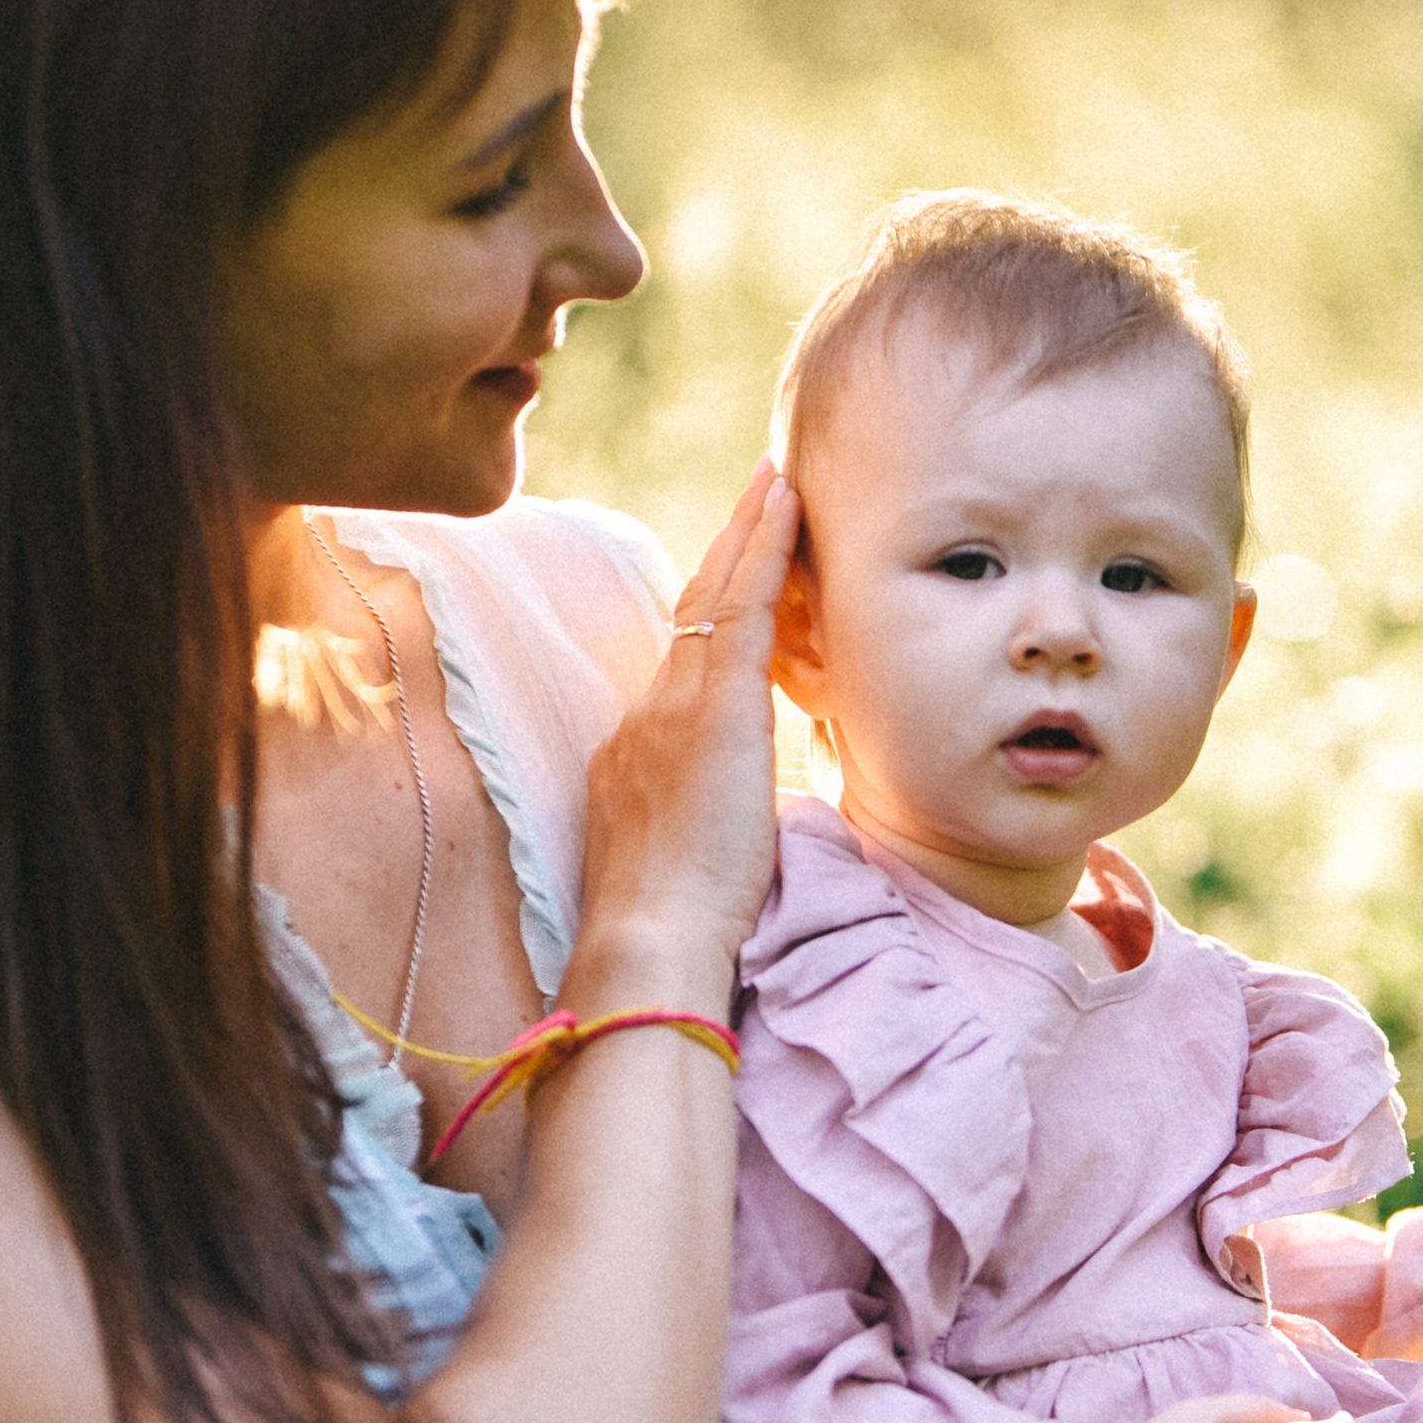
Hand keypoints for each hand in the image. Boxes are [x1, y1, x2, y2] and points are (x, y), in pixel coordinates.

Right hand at [576, 467, 799, 993]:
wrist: (649, 941)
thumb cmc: (676, 931)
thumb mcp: (692, 867)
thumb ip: (712, 831)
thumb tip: (745, 830)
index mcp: (638, 756)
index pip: (682, 668)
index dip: (708, 616)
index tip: (730, 580)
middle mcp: (646, 716)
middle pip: (689, 614)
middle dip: (723, 554)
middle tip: (757, 494)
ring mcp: (673, 706)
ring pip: (714, 596)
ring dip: (746, 532)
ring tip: (776, 480)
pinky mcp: (713, 707)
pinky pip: (739, 605)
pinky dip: (762, 548)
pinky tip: (784, 502)